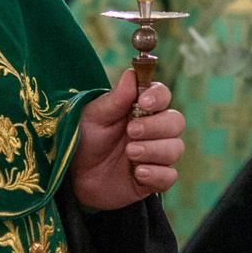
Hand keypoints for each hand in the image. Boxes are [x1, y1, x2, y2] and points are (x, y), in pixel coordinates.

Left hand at [70, 68, 184, 210]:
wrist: (76, 176)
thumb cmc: (85, 139)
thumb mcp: (94, 117)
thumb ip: (115, 99)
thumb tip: (131, 74)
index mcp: (140, 109)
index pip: (163, 96)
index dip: (159, 97)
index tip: (144, 102)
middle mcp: (154, 130)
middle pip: (176, 122)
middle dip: (156, 127)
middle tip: (131, 131)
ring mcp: (156, 154)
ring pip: (175, 148)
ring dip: (154, 150)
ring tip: (129, 153)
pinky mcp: (154, 179)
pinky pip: (169, 176)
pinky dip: (156, 174)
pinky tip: (138, 173)